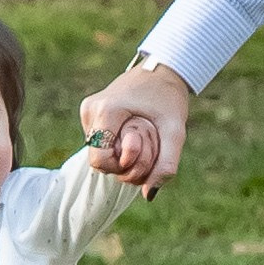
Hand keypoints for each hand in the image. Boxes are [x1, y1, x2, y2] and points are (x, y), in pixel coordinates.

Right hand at [81, 59, 191, 197]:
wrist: (162, 69)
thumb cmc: (169, 98)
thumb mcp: (176, 132)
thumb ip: (166, 164)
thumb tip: (149, 195)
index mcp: (106, 111)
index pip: (99, 160)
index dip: (121, 168)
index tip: (140, 155)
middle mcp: (91, 110)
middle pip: (99, 159)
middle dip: (124, 163)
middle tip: (147, 144)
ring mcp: (88, 110)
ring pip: (99, 151)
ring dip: (121, 153)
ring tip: (141, 132)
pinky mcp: (90, 111)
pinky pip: (100, 142)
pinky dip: (117, 144)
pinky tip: (132, 129)